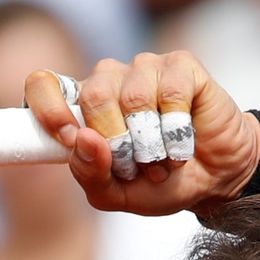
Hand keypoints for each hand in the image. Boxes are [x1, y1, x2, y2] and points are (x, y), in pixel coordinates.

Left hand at [26, 51, 259, 218]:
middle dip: (117, 143)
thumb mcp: (117, 194)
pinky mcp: (180, 65)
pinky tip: (184, 140)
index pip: (44, 85)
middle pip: (93, 96)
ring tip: (165, 160)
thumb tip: (83, 140)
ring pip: (134, 97)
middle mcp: (110, 81)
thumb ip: (91, 174)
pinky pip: (170, 92)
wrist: (215, 180)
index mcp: (84, 107)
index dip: (49, 108)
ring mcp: (145, 68)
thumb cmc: (162, 182)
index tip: (68, 137)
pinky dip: (178, 129)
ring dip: (152, 144)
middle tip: (137, 166)